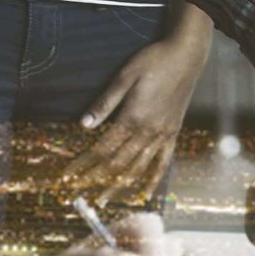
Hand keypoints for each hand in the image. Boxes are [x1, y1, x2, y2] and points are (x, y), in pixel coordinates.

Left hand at [64, 30, 210, 208]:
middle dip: (97, 179)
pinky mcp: (173, 133)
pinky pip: (163, 162)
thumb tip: (84, 125)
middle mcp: (149, 131)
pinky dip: (153, 179)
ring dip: (120, 185)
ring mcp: (163, 134)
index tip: (68, 175)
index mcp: (134, 117)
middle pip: (118, 163)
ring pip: (139, 167)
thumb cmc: (153, 61)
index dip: (84, 164)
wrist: (186, 56)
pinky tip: (145, 193)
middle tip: (80, 193)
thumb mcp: (125, 76)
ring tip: (106, 199)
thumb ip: (105, 102)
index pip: (102, 148)